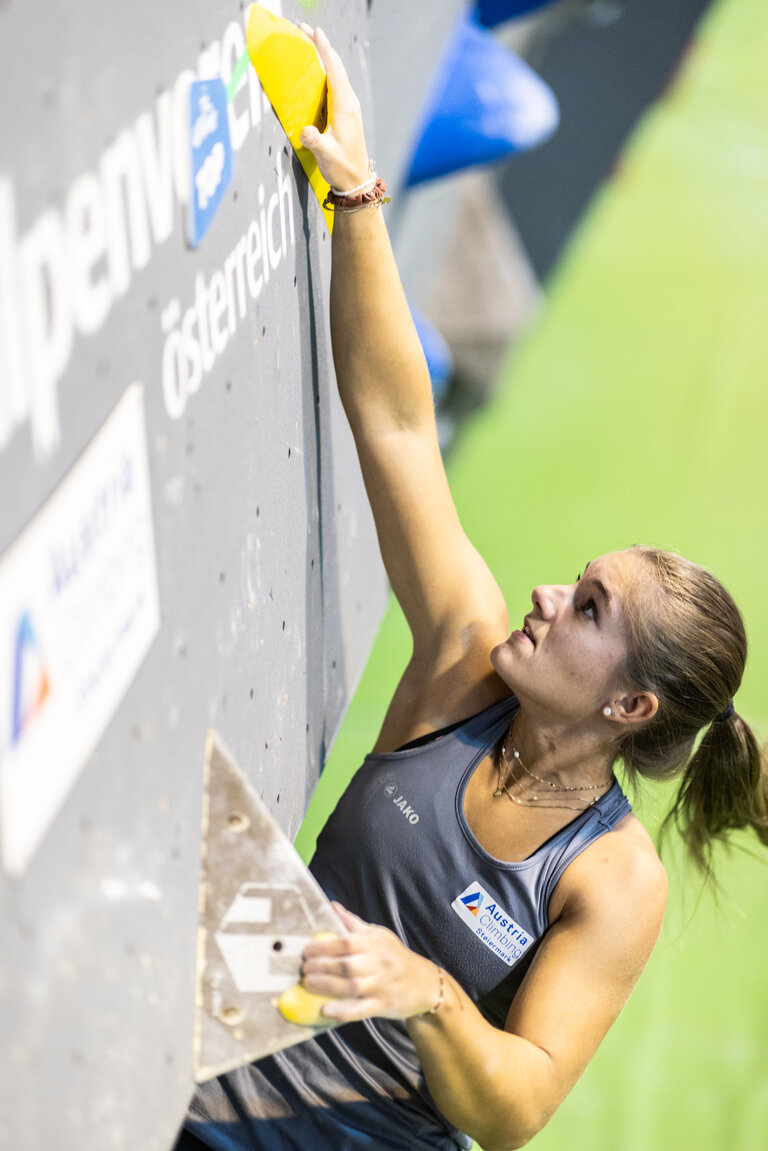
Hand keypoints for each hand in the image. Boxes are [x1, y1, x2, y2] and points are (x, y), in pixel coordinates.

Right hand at [297, 25, 371, 192]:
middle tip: (305, 30)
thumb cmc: (342, 168)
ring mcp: (348, 108)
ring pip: (336, 75)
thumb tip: (305, 132)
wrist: (356, 182)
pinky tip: (317, 71)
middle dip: (321, 47)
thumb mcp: (326, 156)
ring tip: (309, 44)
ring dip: (323, 58)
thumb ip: (315, 142)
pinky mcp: (345, 114)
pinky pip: (335, 86)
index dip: (324, 51)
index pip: (334, 72)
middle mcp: (348, 104)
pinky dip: (325, 72)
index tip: (315, 33)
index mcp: (344, 108)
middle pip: (335, 68)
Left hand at [300, 903, 442, 1022]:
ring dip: (327, 986)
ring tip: (308, 984)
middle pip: (346, 965)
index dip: (324, 947)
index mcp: (375, 943)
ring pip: (351, 987)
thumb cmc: (395, 956)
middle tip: (303, 969)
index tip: (306, 951)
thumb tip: (331, 906)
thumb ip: (353, 924)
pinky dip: (343, 1010)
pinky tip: (326, 1009)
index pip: (346, 942)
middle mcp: (379, 963)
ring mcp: (382, 985)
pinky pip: (361, 1009)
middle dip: (321, 967)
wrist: (425, 983)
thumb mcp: (379, 935)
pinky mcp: (384, 1005)